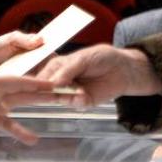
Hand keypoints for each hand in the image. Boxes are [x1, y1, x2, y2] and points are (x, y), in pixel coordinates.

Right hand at [37, 45, 161, 104]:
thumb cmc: (103, 58)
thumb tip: (52, 82)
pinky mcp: (82, 101)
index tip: (42, 85)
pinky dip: (79, 101)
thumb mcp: (82, 58)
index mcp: (57, 66)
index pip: (42, 76)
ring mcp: (71, 92)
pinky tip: (84, 96)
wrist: (123, 69)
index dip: (39, 82)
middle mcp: (61, 80)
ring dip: (67, 96)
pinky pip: (75, 104)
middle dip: (52, 92)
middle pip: (47, 90)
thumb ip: (67, 70)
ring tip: (79, 91)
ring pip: (59, 99)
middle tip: (59, 89)